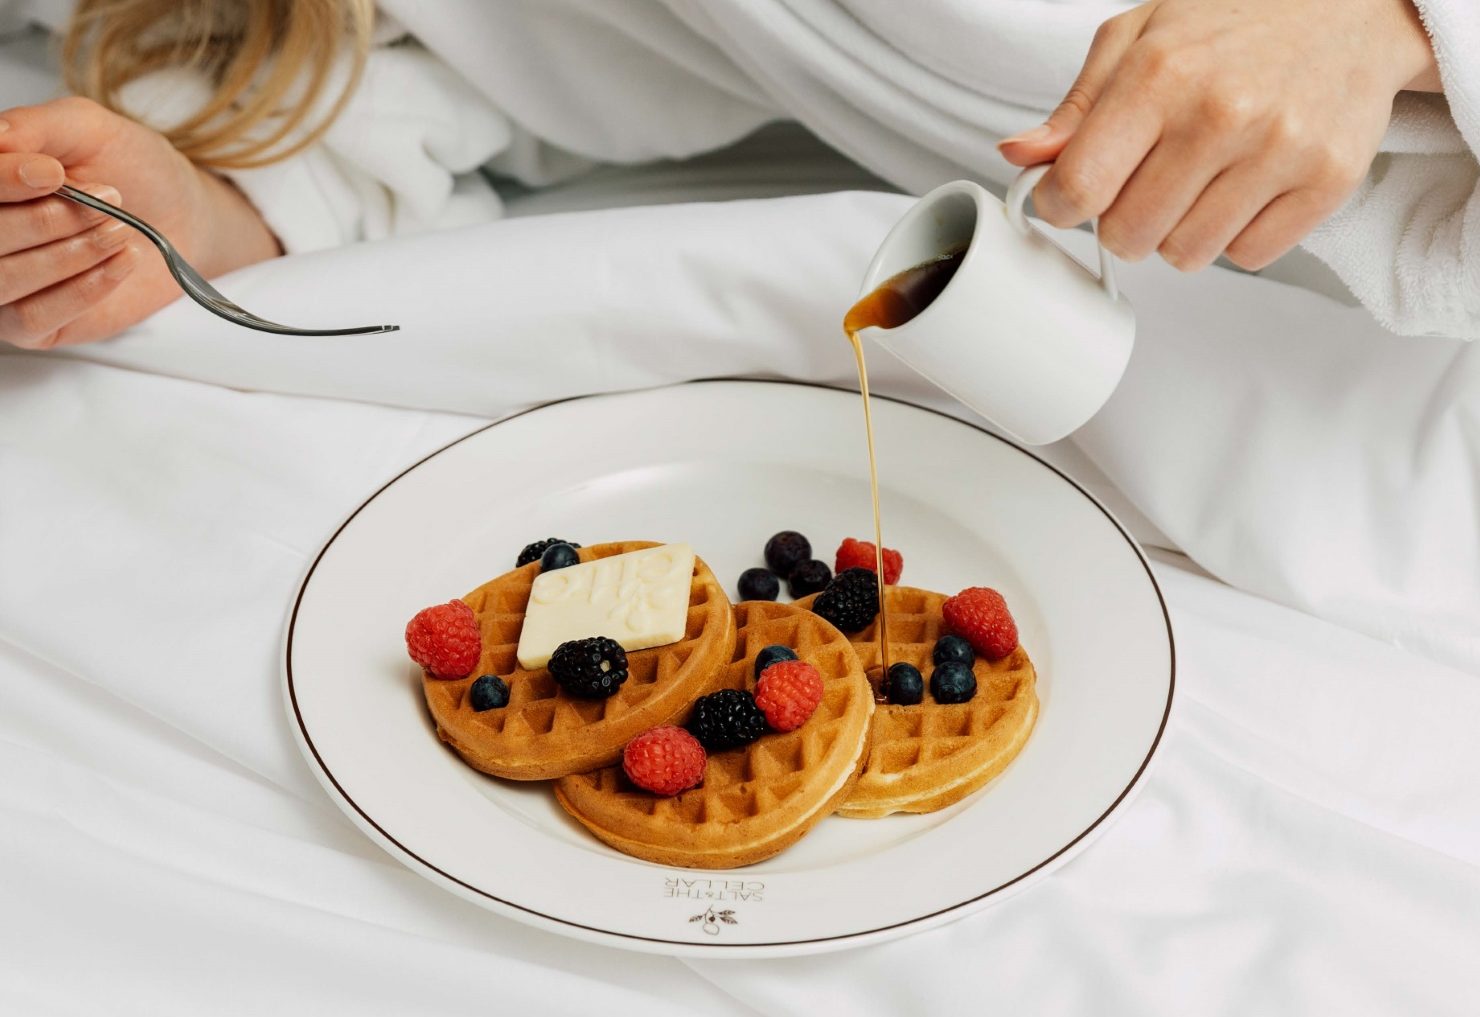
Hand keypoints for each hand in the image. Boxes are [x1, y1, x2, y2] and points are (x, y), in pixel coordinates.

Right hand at [0, 97, 279, 348]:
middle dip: (48, 220)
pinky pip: (32, 317)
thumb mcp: (87, 129)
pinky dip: (82, 289)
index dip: (4, 181)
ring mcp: (0, 284)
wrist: (182, 216)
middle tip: (109, 201)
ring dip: (70, 254)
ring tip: (120, 231)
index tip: (55, 173)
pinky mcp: (31, 325)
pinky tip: (121, 262)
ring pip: (4, 279)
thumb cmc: (129, 168)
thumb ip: (35, 127)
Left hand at [998, 0, 1439, 272]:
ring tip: (1201, 180)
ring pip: (1186, 255)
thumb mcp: (1141, 38)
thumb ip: (1077, 107)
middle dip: (1123, 219)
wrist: (1353, 6)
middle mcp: (1222, 113)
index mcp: (1161, 75)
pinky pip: (1249, 257)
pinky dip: (1238, 235)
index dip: (1060, 204)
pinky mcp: (1327, 181)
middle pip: (1127, 236)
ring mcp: (1280, 149)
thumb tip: (1020, 156)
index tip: (1070, 196)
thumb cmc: (1236, 22)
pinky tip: (1245, 186)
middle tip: (1147, 181)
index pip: (1078, 188)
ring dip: (1180, 231)